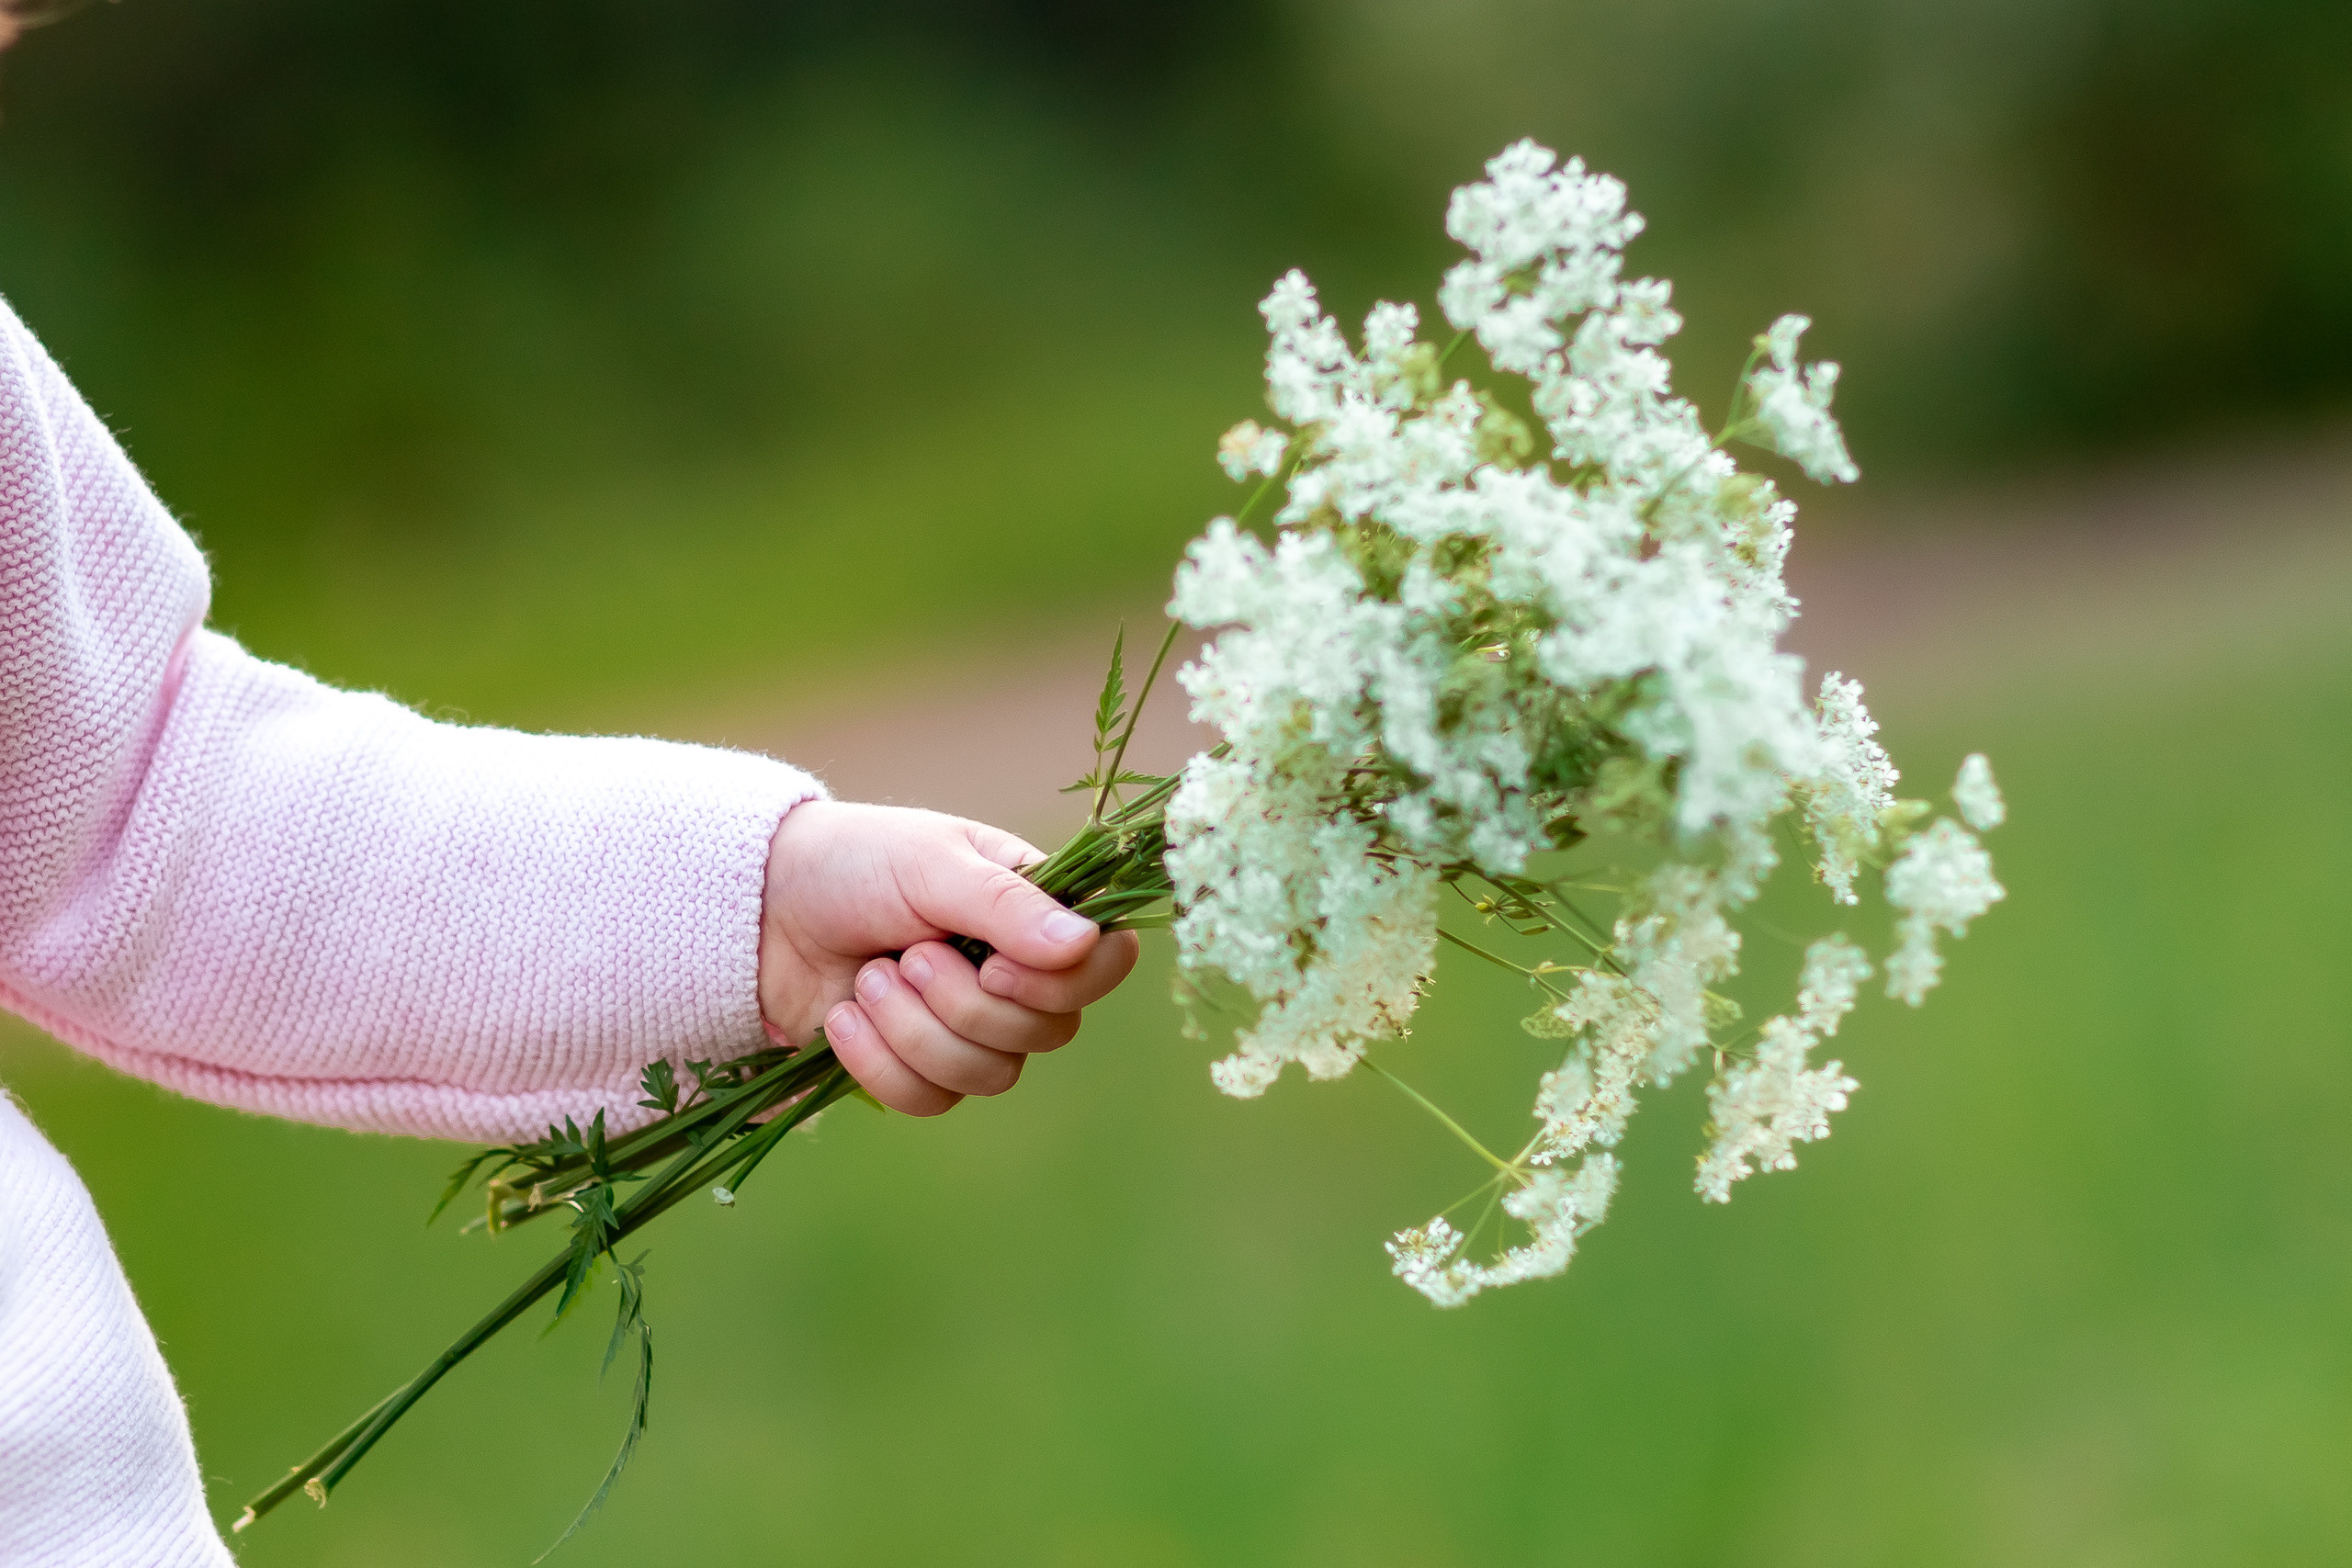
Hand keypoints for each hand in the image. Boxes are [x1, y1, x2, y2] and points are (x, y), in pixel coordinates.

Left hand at [758, 800, 1139, 1114]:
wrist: (760, 907)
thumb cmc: (854, 863)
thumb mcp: (930, 864)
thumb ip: (1006, 905)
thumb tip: (1084, 944)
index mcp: (1034, 912)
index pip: (1106, 964)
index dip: (1062, 985)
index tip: (996, 968)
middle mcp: (1016, 975)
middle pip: (1049, 1033)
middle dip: (963, 1005)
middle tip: (907, 955)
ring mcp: (969, 1028)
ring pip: (990, 1076)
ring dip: (915, 1032)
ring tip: (867, 980)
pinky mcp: (918, 1068)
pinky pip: (930, 1101)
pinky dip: (879, 1065)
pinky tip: (841, 1021)